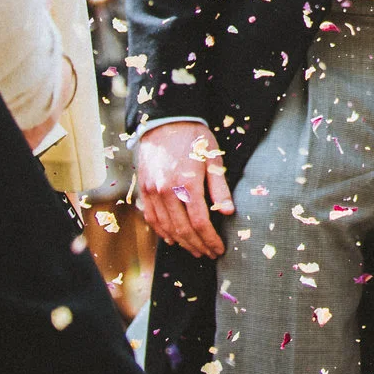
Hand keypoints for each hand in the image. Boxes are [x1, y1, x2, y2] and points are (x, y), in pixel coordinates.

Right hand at [135, 121, 232, 257]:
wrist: (165, 120)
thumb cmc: (194, 137)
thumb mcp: (213, 158)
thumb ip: (219, 187)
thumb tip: (229, 212)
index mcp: (187, 184)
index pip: (200, 222)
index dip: (210, 239)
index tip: (219, 249)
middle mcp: (167, 191)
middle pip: (182, 230)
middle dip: (198, 245)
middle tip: (209, 254)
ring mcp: (152, 191)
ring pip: (166, 227)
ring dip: (181, 243)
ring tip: (195, 250)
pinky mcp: (144, 189)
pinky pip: (152, 218)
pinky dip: (162, 232)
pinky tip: (172, 239)